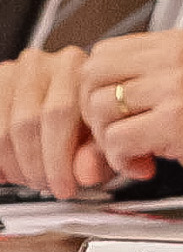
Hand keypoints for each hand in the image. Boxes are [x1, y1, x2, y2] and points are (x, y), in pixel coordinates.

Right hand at [0, 47, 111, 196]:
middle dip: (35, 165)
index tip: (64, 187)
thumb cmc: (91, 117)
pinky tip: (11, 171)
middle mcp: (42, 64)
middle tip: (46, 185)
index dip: (58, 160)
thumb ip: (97, 154)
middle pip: (26, 122)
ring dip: (14, 163)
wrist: (72, 96)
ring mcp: (13, 73)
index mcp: (77, 68)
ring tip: (31, 178)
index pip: (59, 115)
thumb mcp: (103, 136)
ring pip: (3, 129)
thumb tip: (86, 174)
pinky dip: (0, 158)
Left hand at [81, 31, 182, 191]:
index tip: (115, 112)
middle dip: (94, 112)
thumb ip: (159, 77)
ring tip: (135, 153)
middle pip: (91, 75)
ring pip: (99, 109)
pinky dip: (122, 160)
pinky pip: (117, 141)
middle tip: (115, 134)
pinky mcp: (175, 122)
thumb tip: (108, 97)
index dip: (99, 86)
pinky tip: (146, 165)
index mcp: (179, 43)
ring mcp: (175, 88)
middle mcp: (174, 58)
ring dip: (107, 141)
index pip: (104, 52)